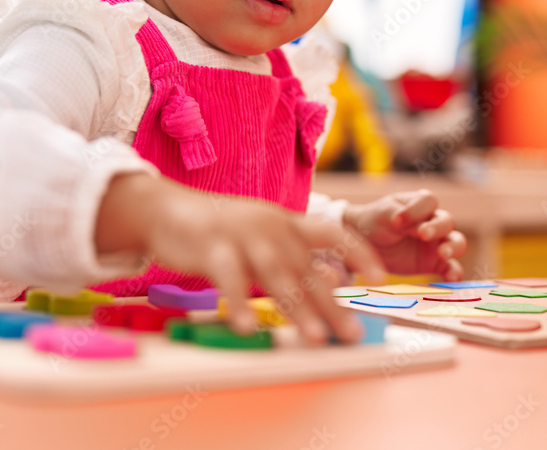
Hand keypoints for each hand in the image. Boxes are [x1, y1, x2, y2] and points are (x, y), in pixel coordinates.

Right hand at [96, 172, 387, 343]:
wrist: (166, 209)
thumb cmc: (218, 232)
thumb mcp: (260, 240)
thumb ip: (290, 260)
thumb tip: (329, 288)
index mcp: (285, 222)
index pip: (333, 232)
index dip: (359, 252)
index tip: (381, 277)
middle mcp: (269, 225)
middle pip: (306, 266)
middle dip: (331, 303)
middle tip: (350, 334)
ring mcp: (241, 234)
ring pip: (275, 273)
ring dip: (296, 307)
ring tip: (313, 337)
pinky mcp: (211, 246)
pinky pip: (228, 277)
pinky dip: (239, 303)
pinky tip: (248, 327)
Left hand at [342, 189, 466, 280]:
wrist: (367, 244)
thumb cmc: (375, 222)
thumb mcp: (383, 216)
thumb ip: (400, 218)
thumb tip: (417, 228)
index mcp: (419, 204)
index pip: (428, 201)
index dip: (416, 209)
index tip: (397, 220)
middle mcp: (433, 222)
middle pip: (447, 221)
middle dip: (437, 227)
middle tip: (422, 235)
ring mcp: (436, 243)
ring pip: (456, 242)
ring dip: (453, 247)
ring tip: (442, 254)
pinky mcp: (435, 263)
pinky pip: (451, 268)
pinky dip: (454, 273)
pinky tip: (451, 279)